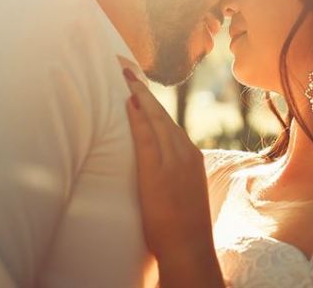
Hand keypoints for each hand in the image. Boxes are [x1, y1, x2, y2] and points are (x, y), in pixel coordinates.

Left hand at [118, 57, 223, 287]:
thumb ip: (168, 173)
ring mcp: (174, 161)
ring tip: (123, 73)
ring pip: (155, 119)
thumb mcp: (179, 192)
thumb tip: (153, 165)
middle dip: (141, 87)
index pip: (166, 119)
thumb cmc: (181, 227)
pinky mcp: (160, 172)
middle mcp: (185, 152)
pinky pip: (148, 137)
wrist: (190, 249)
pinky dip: (139, 117)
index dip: (149, 98)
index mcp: (190, 156)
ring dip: (139, 94)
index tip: (135, 79)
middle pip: (160, 112)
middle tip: (123, 63)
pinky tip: (128, 102)